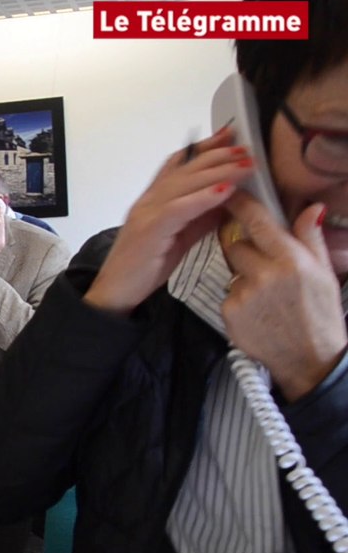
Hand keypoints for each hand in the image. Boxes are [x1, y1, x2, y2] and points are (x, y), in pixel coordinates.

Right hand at [86, 127, 254, 314]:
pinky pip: (178, 208)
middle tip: (246, 148)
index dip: (204, 148)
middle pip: (185, 168)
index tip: (229, 136)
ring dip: (218, 172)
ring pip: (184, 183)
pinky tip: (225, 191)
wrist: (114, 293)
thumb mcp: (179, 239)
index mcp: (154, 201)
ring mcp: (146, 213)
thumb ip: (199, 219)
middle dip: (218, 155)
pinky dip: (203, 198)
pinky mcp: (149, 230)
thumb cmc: (142, 269)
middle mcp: (148, 201)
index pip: (179, 164)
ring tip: (245, 164)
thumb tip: (227, 202)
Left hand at [222, 199, 345, 400]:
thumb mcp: (324, 272)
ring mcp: (244, 294)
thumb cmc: (320, 315)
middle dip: (245, 249)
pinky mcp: (229, 312)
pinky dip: (238, 298)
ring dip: (243, 275)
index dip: (241, 204)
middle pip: (236, 245)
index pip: (257, 221)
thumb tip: (310, 208)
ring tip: (266, 293)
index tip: (231, 194)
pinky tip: (258, 310)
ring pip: (231, 270)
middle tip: (264, 264)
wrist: (310, 359)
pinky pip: (227, 293)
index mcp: (291, 259)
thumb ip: (310, 238)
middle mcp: (265, 274)